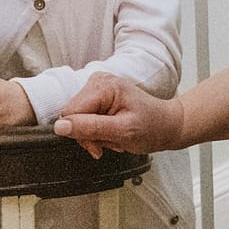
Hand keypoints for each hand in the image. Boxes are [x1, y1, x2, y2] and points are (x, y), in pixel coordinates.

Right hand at [54, 73, 185, 157]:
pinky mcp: (98, 97)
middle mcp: (98, 81)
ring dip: (95, 135)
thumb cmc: (153, 127)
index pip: (70, 112)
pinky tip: (112, 133)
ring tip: (115, 137)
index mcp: (104, 86)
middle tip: (111, 142)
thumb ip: (90, 128)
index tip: (98, 146)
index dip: (80, 133)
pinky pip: (85, 118)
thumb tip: (60, 127)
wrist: (168, 125)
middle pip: (72, 116)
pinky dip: (98, 131)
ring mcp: (97, 88)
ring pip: (77, 119)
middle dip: (89, 135)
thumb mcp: (122, 131)